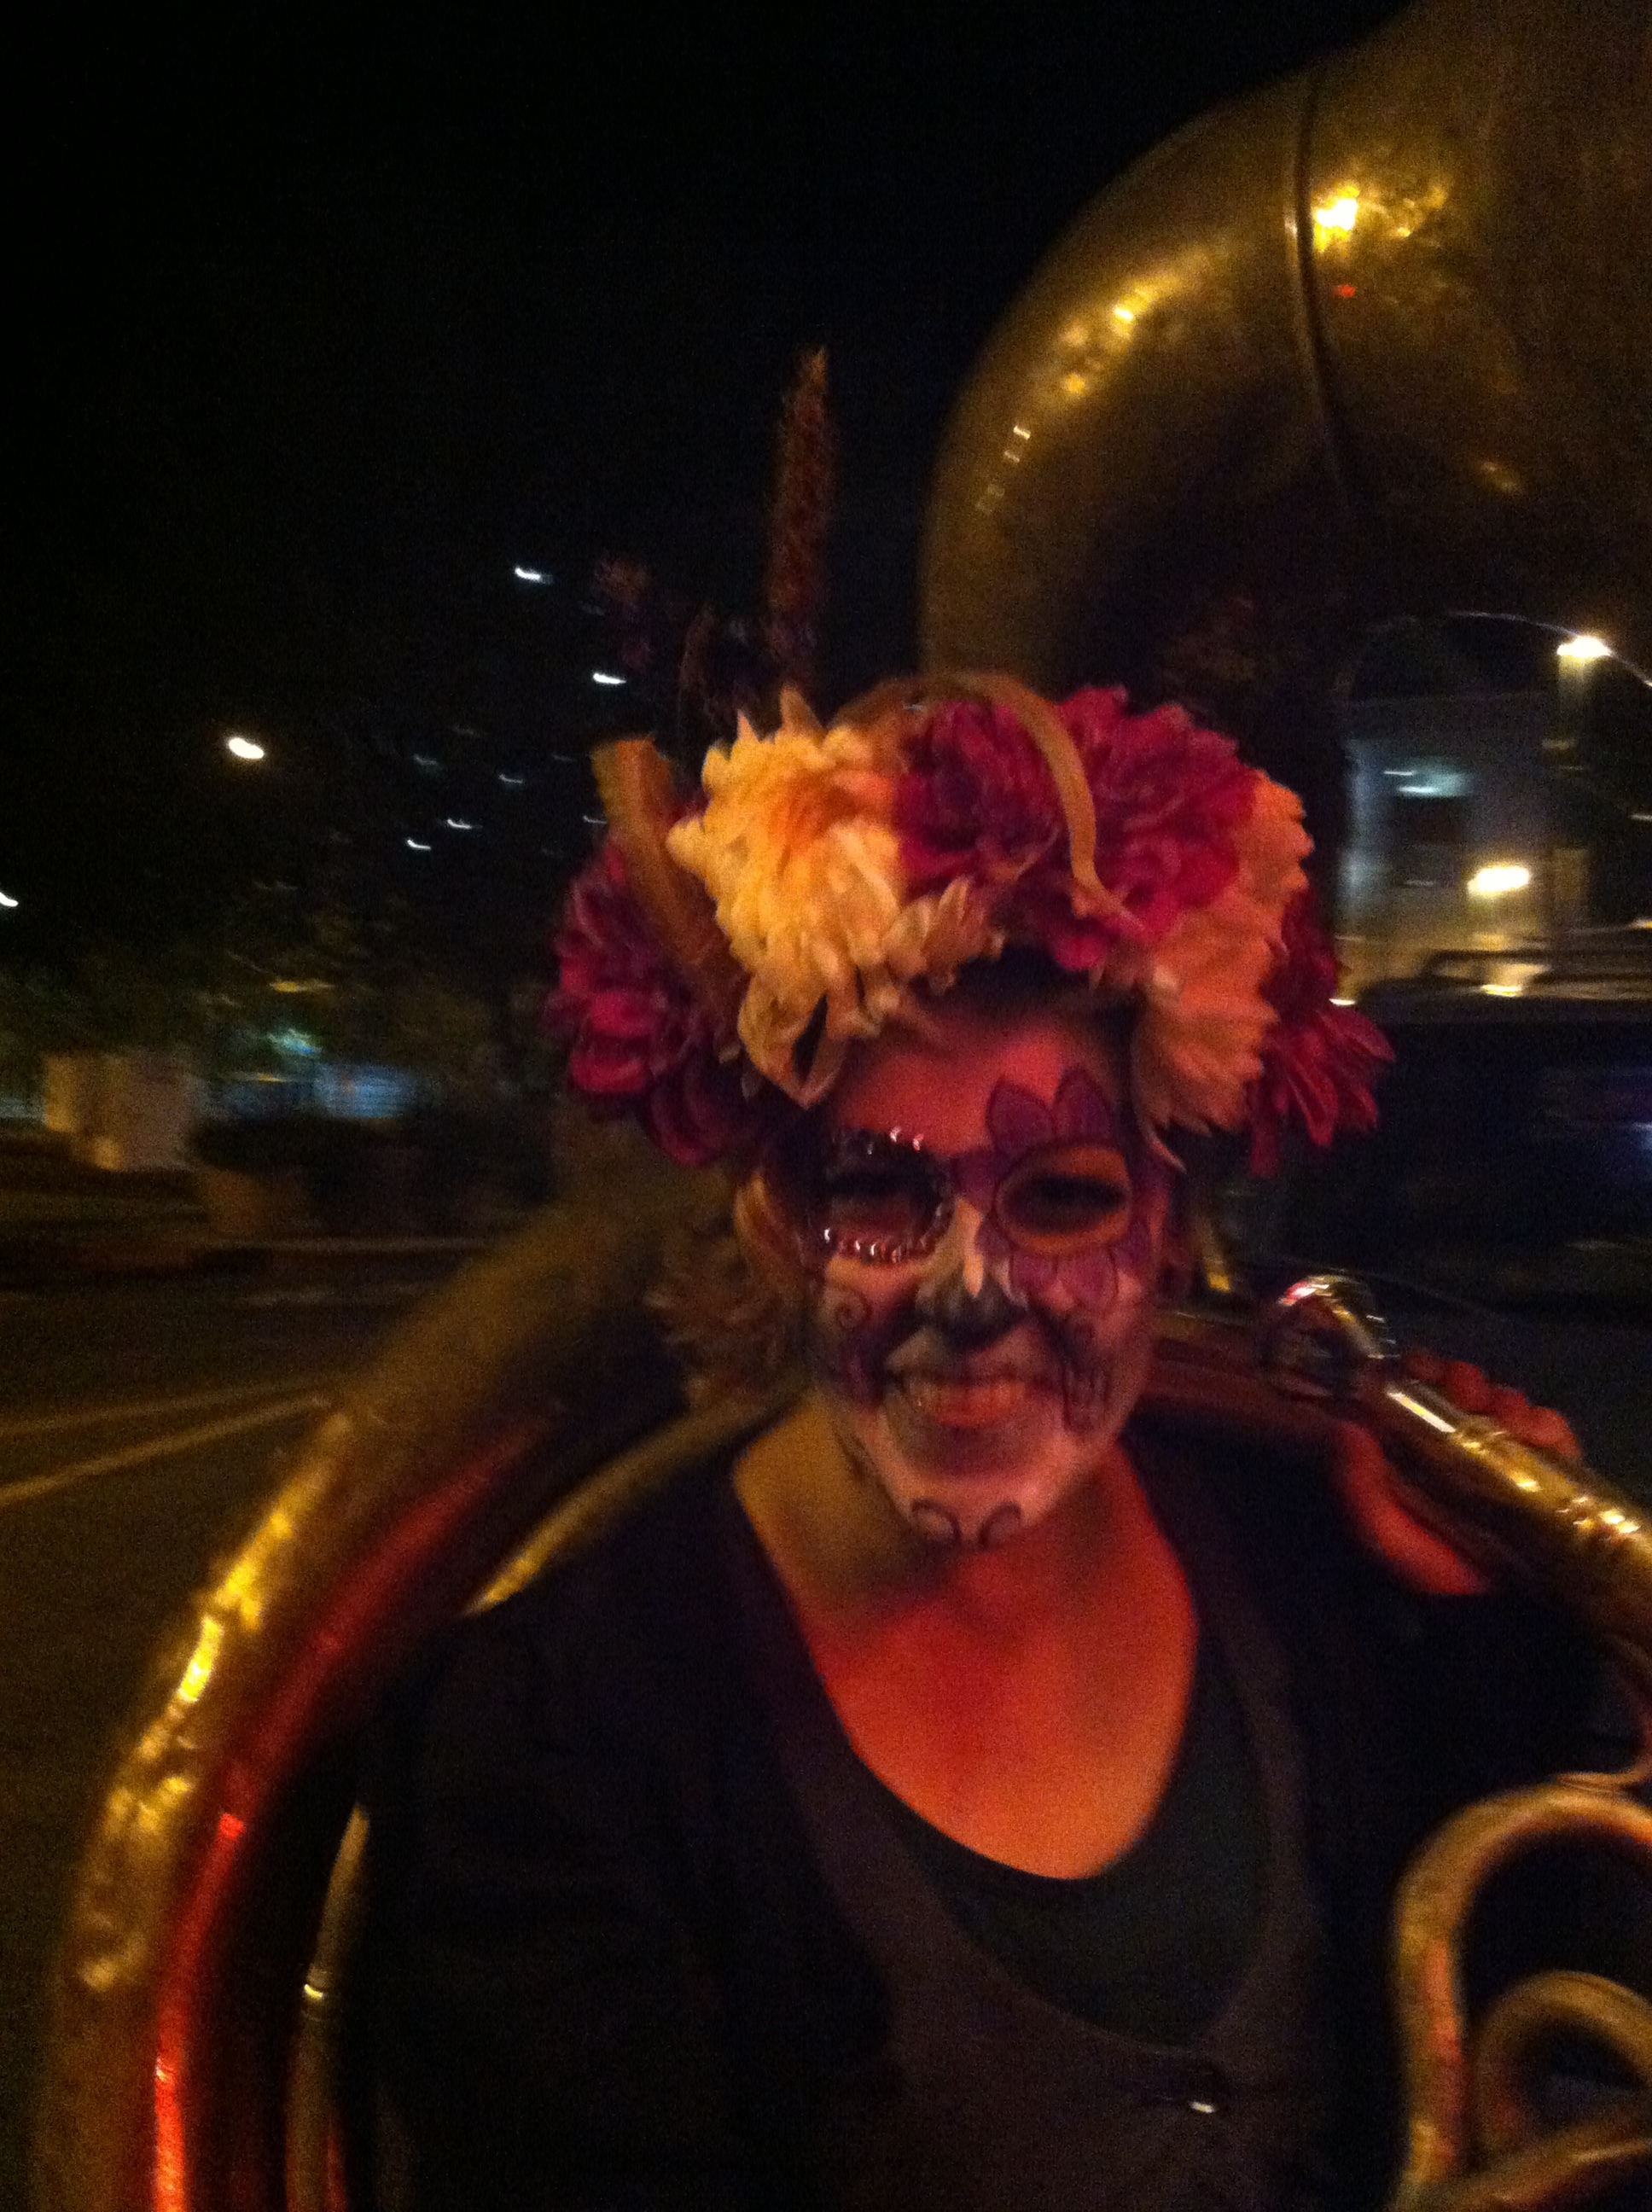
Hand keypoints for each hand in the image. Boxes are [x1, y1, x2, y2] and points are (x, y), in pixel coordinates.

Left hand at [1330, 1351, 1581, 1597]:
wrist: (1497, 1616)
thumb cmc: (1431, 1573)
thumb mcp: (1383, 1534)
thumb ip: (1356, 1488)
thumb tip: (1346, 1429)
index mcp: (1413, 1448)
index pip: (1411, 1390)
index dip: (1414, 1371)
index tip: (1418, 1367)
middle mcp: (1458, 1442)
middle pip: (1461, 1387)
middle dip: (1462, 1379)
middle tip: (1466, 1389)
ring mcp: (1505, 1453)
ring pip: (1505, 1402)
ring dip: (1505, 1399)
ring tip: (1506, 1418)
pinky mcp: (1549, 1468)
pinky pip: (1552, 1432)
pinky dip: (1547, 1426)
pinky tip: (1538, 1435)